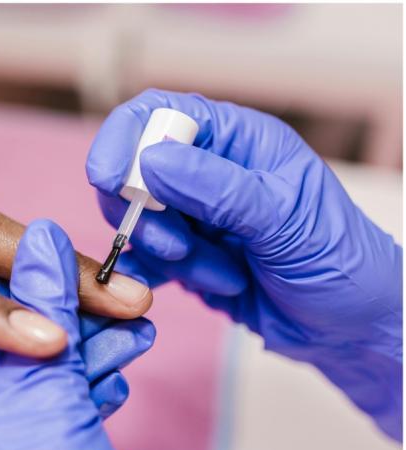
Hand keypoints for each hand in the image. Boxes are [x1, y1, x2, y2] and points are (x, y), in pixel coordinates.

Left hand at [0, 220, 149, 449]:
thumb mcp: (38, 383)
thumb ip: (40, 304)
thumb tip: (38, 237)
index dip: (18, 280)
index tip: (65, 259)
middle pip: (9, 340)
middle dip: (68, 318)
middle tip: (116, 296)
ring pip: (40, 374)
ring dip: (89, 351)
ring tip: (136, 331)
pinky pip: (56, 408)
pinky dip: (88, 388)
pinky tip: (118, 375)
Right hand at [86, 89, 401, 440]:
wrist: (349, 327)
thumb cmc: (338, 262)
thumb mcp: (282, 220)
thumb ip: (217, 188)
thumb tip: (150, 160)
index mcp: (238, 141)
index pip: (159, 114)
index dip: (123, 139)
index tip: (107, 179)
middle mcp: (209, 171)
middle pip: (133, 172)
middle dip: (148, 215)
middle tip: (179, 246)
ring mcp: (195, 215)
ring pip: (139, 222)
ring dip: (172, 255)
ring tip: (226, 273)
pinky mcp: (186, 255)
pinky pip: (146, 259)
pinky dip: (165, 277)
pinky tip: (217, 284)